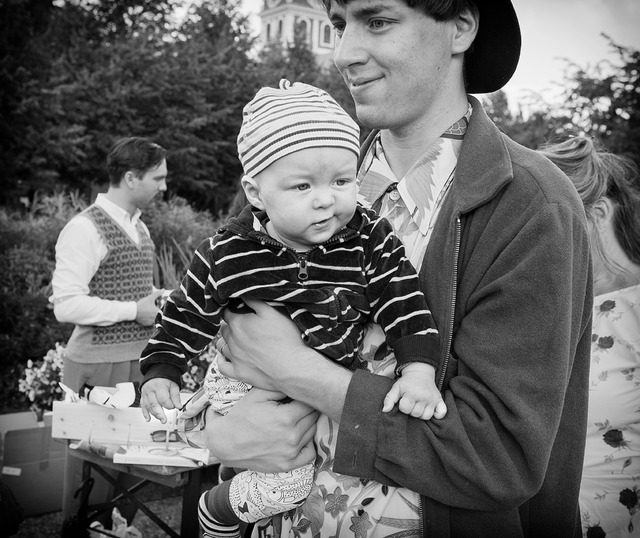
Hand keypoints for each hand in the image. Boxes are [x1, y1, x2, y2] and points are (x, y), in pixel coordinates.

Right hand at [135, 290, 163, 325]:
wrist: (132, 311)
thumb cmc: (142, 304)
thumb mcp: (150, 298)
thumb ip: (158, 294)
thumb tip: (163, 289)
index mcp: (158, 312)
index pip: (163, 311)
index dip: (162, 308)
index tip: (160, 306)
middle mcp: (155, 318)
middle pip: (159, 315)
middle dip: (158, 312)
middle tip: (154, 308)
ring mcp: (151, 322)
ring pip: (155, 319)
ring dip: (154, 316)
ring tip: (150, 312)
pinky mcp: (146, 324)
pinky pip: (150, 322)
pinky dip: (150, 319)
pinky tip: (147, 315)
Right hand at [140, 377, 181, 422]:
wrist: (157, 372)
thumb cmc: (166, 380)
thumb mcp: (174, 385)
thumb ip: (176, 396)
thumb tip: (179, 407)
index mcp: (159, 386)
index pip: (163, 399)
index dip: (169, 405)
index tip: (173, 407)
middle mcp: (150, 390)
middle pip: (154, 404)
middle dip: (159, 414)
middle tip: (164, 420)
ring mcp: (145, 393)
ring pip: (148, 406)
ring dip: (154, 414)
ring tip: (161, 419)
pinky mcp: (143, 397)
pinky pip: (142, 406)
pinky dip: (145, 413)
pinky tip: (148, 419)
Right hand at [204, 388, 318, 471]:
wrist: (225, 442)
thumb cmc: (241, 416)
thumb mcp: (257, 394)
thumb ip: (280, 387)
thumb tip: (297, 383)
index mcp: (286, 417)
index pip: (309, 403)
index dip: (304, 397)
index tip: (298, 396)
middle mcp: (292, 436)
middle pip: (313, 417)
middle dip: (307, 409)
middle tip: (296, 406)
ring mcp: (290, 453)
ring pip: (312, 432)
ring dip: (307, 424)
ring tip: (294, 420)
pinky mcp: (287, 465)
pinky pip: (310, 454)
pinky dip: (308, 445)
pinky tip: (299, 438)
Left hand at [218, 299, 306, 390]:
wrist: (292, 367)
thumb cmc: (285, 338)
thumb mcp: (272, 312)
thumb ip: (255, 301)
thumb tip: (242, 294)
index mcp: (238, 323)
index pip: (227, 311)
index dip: (232, 308)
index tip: (239, 309)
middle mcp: (232, 340)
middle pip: (224, 328)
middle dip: (230, 324)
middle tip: (243, 324)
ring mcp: (234, 358)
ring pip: (221, 345)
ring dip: (226, 340)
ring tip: (237, 339)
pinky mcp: (238, 372)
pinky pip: (222, 366)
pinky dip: (222, 360)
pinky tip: (226, 357)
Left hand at [382, 363, 446, 420]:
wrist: (420, 373)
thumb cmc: (407, 382)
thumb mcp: (396, 387)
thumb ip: (389, 398)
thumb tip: (385, 410)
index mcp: (412, 393)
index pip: (405, 409)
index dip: (402, 406)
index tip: (403, 401)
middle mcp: (424, 397)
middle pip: (416, 414)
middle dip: (411, 410)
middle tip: (411, 403)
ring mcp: (432, 399)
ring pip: (426, 416)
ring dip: (421, 413)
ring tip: (418, 406)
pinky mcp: (439, 400)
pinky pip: (441, 413)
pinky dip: (437, 415)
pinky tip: (431, 410)